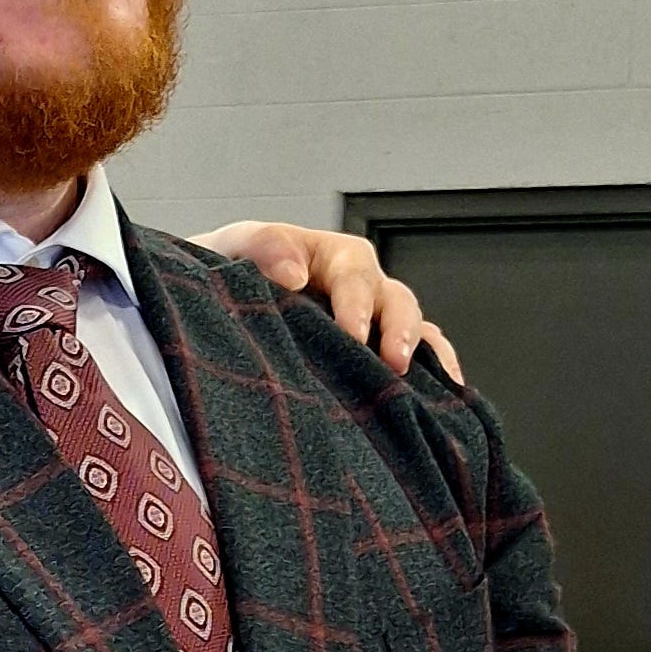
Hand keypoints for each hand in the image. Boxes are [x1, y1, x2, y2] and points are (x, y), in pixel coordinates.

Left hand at [194, 221, 464, 387]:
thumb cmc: (226, 276)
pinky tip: (441, 404)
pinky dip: (434, 379)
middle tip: (391, 362)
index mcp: (332, 259)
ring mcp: (372, 327)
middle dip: (399, 331)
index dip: (357, 302)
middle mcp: (362, 291)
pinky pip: (417, 365)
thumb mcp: (232, 249)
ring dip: (422, 357)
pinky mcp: (372, 363)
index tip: (351, 333)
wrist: (209, 311)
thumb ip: (260, 247)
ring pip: (415, 333)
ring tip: (418, 389)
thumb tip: (293, 274)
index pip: (356, 273)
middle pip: (397, 302)